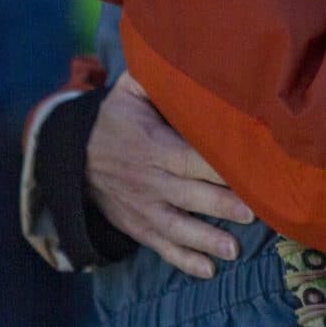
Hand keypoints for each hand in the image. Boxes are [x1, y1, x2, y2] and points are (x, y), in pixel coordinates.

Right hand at [84, 72, 253, 277]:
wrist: (73, 159)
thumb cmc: (115, 120)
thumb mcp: (128, 92)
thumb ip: (155, 79)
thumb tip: (179, 55)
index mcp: (151, 145)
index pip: (189, 157)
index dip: (216, 165)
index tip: (247, 170)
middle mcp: (148, 180)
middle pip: (189, 194)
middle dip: (220, 205)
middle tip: (252, 214)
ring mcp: (142, 207)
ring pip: (177, 227)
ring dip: (205, 240)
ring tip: (233, 251)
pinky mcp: (139, 226)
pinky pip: (161, 246)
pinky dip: (183, 261)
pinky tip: (207, 271)